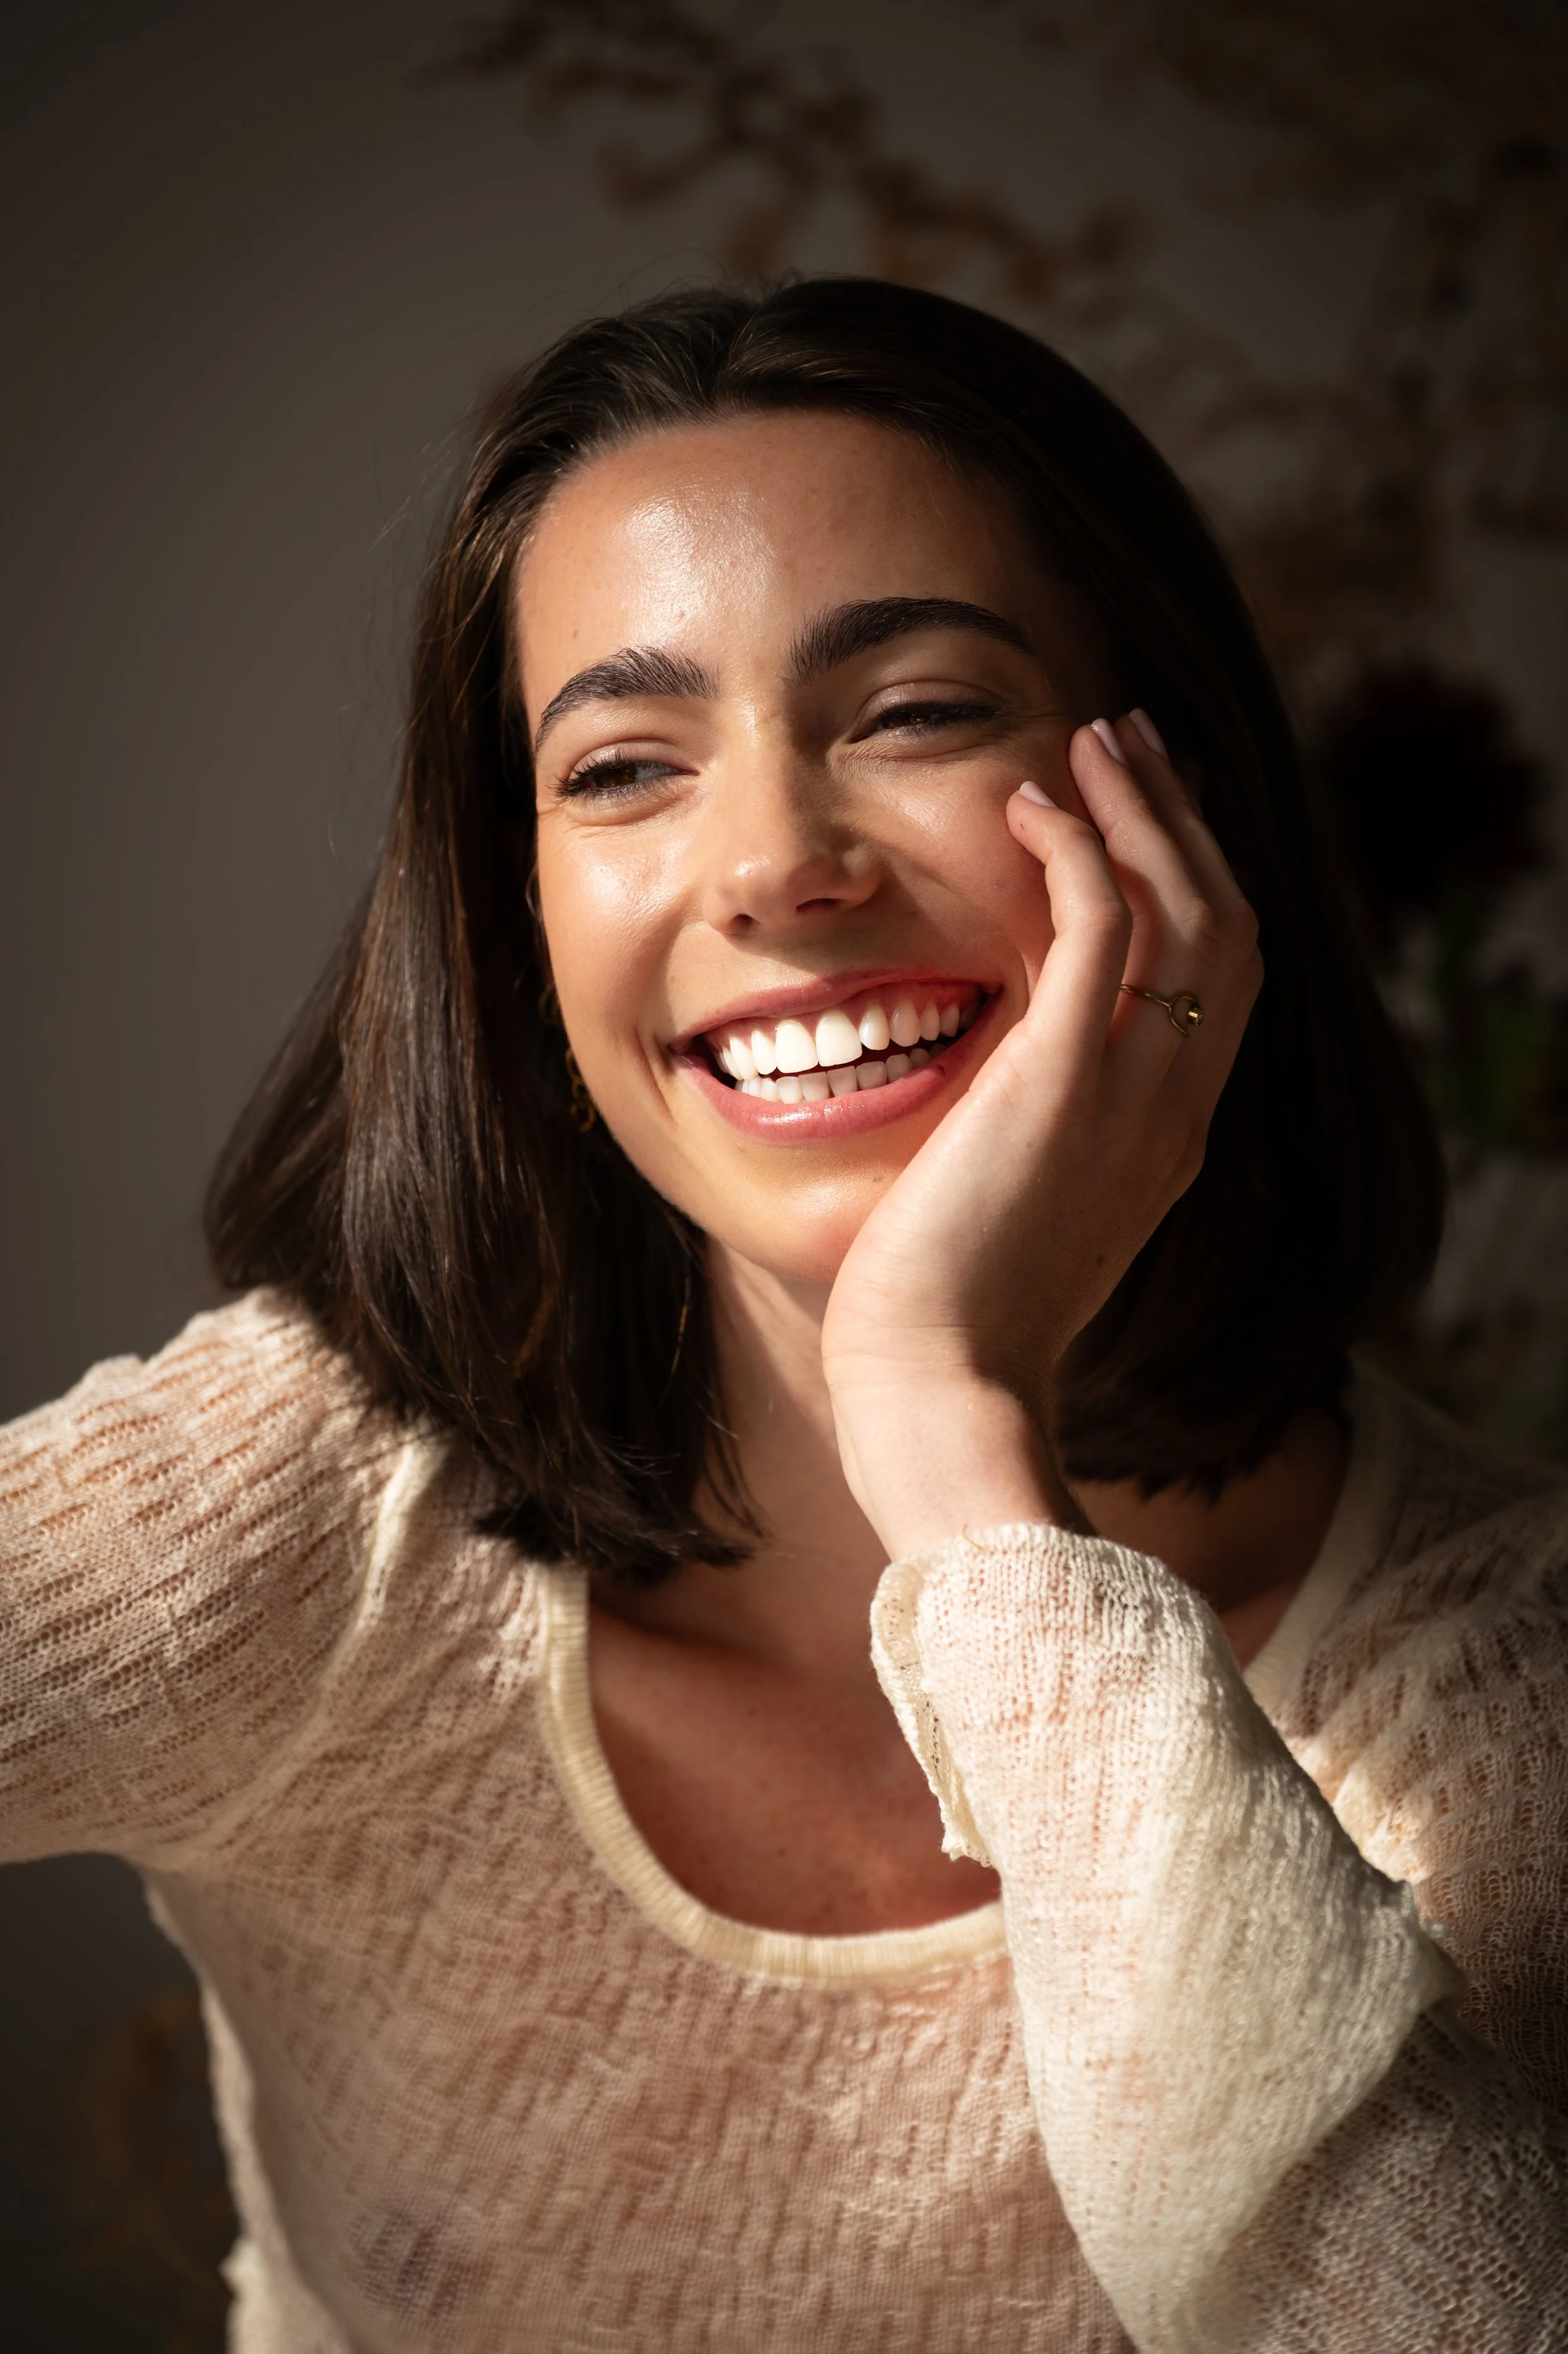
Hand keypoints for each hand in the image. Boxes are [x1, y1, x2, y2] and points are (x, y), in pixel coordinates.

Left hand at [820, 712, 1262, 1559]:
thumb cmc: (944, 1322)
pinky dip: (1081, 851)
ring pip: (1191, 910)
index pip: (1215, 983)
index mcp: (1167, 1140)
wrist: (938, 1391)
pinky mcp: (1065, 1085)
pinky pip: (1106, 928)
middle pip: (1228, 928)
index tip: (1141, 815)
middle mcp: (1175, 1111)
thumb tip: (987, 1090)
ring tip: (1094, 741)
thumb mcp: (1011, 1213)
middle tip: (1129, 744)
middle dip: (1184, 823)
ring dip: (1146, 811)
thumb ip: (1030, 1139)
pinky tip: (1033, 807)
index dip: (1191, 883)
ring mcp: (1136, 1098)